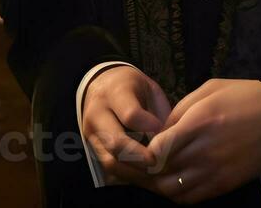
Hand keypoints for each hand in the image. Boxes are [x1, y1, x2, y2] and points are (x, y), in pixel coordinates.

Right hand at [80, 66, 172, 184]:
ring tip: (156, 174)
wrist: (102, 84)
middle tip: (162, 164)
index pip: (131, 115)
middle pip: (116, 143)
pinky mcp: (91, 148)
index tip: (167, 135)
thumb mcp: (149, 89)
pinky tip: (145, 177)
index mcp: (115, 92)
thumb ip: (159, 113)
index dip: (151, 128)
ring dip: (135, 173)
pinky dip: (128, 176)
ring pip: (110, 161)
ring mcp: (91, 133)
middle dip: (142, 159)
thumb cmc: (134, 88)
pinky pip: (109, 168)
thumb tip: (169, 145)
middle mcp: (97, 113)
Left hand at [144, 78, 260, 203]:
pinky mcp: (224, 184)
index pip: (157, 148)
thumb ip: (181, 108)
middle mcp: (206, 150)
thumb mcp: (211, 89)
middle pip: (161, 170)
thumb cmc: (245, 98)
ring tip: (153, 173)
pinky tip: (172, 182)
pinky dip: (176, 194)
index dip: (143, 151)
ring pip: (171, 189)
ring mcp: (215, 170)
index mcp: (200, 122)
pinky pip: (190, 198)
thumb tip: (160, 130)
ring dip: (157, 183)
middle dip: (144, 168)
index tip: (141, 144)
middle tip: (137, 162)